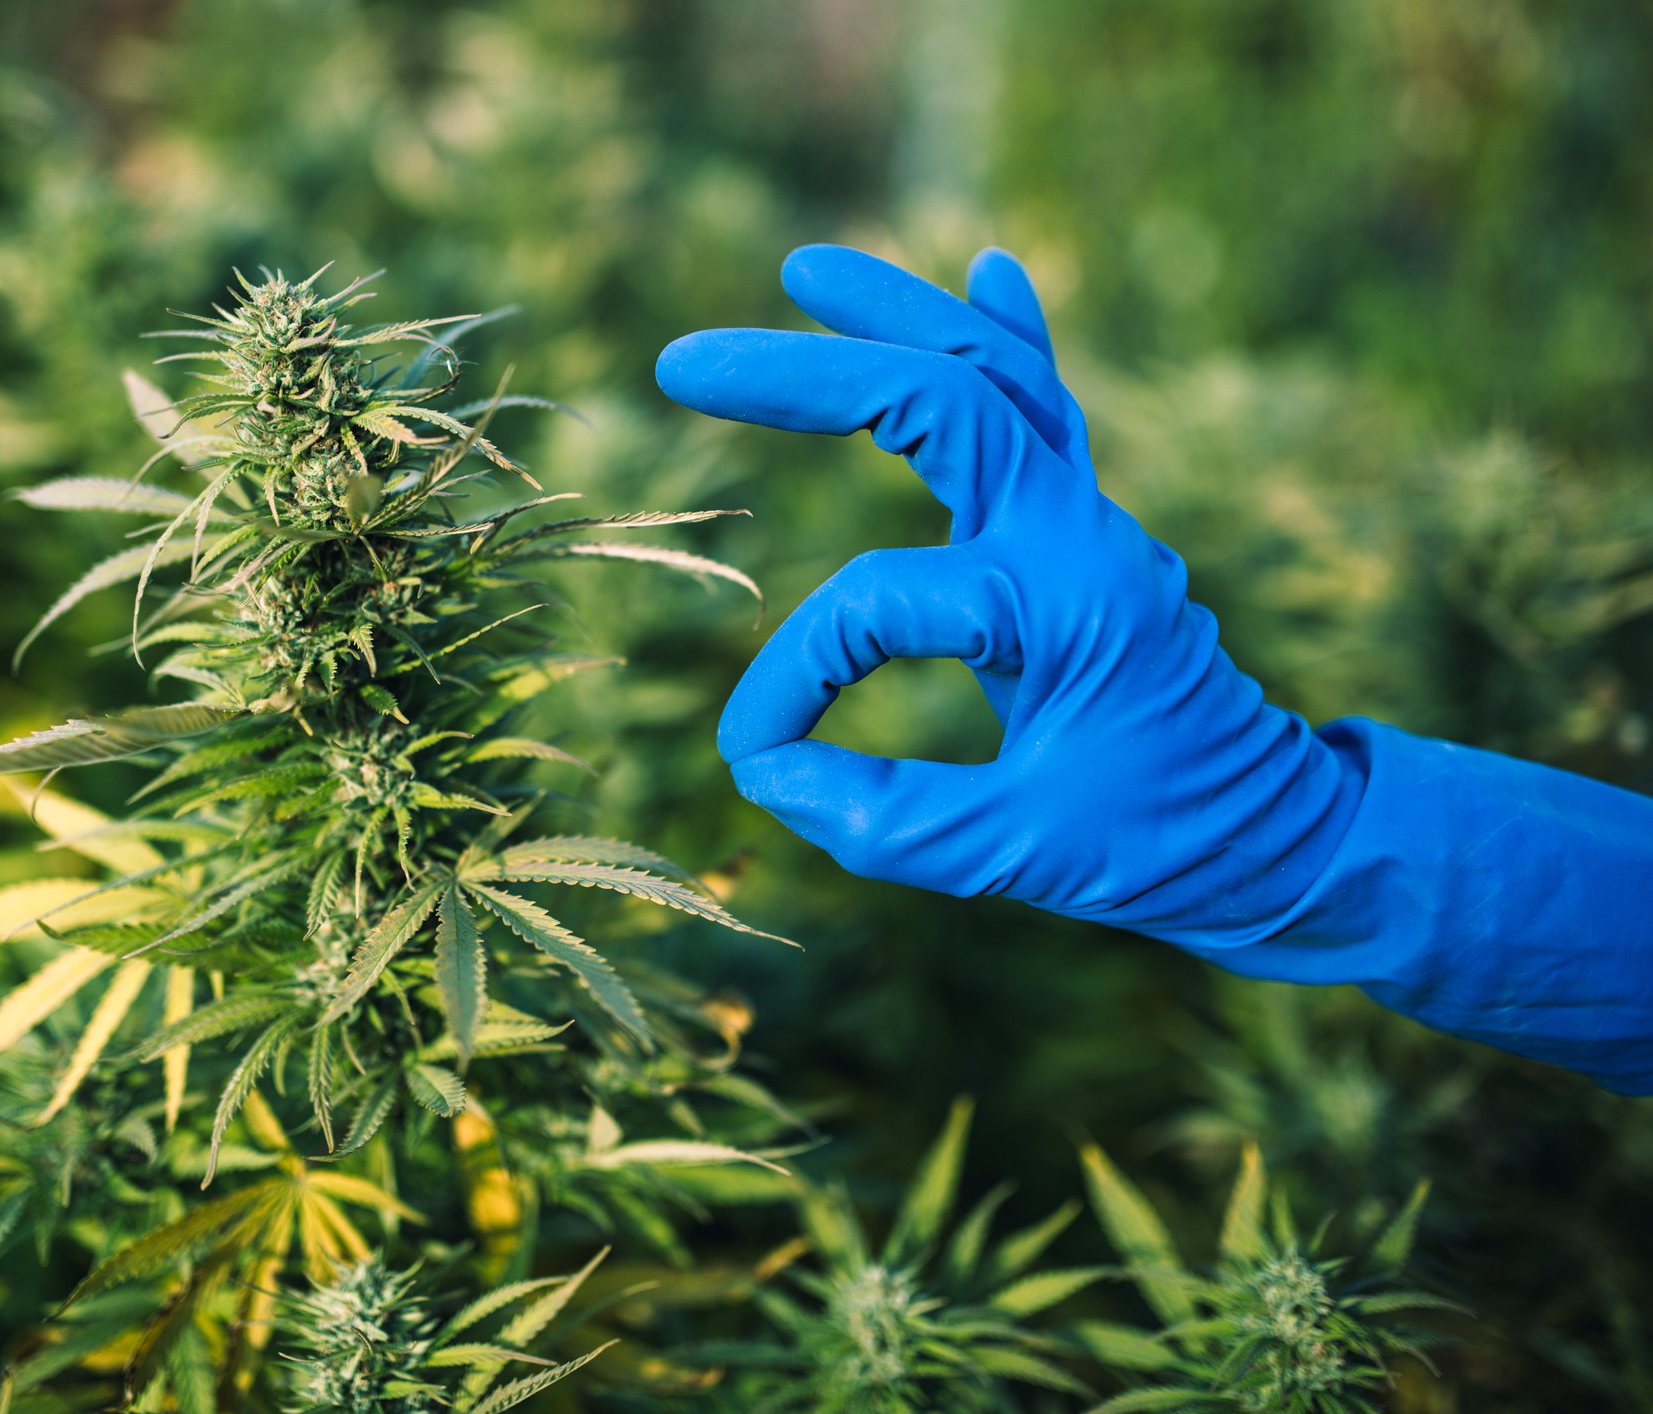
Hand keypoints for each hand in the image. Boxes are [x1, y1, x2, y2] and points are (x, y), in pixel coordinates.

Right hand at [656, 246, 1354, 951]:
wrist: (1281, 832)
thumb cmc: (1162, 844)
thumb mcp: (1021, 855)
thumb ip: (887, 821)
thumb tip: (766, 777)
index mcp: (1051, 603)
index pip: (872, 606)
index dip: (791, 681)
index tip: (753, 757)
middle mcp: (1073, 533)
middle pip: (935, 398)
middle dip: (807, 374)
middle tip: (683, 362)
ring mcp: (1088, 518)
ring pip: (991, 374)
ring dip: (898, 314)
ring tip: (807, 268)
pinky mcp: (1089, 531)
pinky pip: (1049, 407)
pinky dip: (1013, 336)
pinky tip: (987, 268)